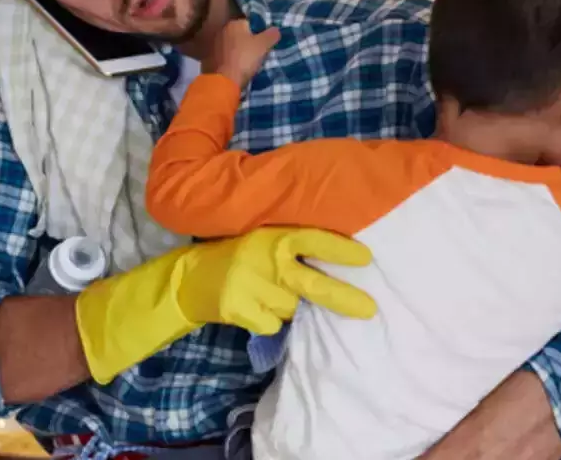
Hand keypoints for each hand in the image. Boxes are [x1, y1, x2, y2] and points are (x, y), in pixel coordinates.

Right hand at [176, 227, 375, 332]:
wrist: (190, 277)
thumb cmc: (238, 257)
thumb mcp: (263, 241)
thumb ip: (292, 250)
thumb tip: (340, 268)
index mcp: (274, 237)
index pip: (313, 240)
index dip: (340, 250)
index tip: (366, 259)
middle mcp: (266, 260)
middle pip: (314, 285)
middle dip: (344, 298)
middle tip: (370, 310)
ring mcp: (251, 285)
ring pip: (292, 309)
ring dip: (286, 307)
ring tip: (266, 294)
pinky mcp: (238, 309)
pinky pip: (272, 325)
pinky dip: (267, 322)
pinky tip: (252, 308)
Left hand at [203, 19, 280, 87]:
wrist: (224, 80)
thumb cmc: (245, 58)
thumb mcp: (264, 45)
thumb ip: (272, 34)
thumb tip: (275, 29)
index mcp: (234, 24)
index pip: (250, 24)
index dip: (259, 33)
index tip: (263, 44)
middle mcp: (222, 31)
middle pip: (239, 35)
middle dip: (247, 42)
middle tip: (256, 54)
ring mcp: (213, 45)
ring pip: (231, 46)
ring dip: (237, 52)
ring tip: (246, 64)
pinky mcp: (209, 58)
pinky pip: (224, 57)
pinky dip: (229, 61)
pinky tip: (235, 69)